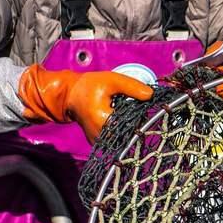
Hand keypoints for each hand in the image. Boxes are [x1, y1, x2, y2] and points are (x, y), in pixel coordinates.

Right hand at [18, 65, 150, 140]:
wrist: (71, 95)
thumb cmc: (90, 86)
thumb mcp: (112, 80)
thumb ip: (132, 87)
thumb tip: (151, 95)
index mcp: (104, 121)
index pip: (133, 125)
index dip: (141, 116)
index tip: (143, 107)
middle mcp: (101, 136)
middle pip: (129, 133)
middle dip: (136, 121)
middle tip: (136, 108)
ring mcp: (99, 142)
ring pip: (123, 137)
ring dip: (129, 126)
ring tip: (127, 113)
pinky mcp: (99, 142)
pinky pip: (116, 138)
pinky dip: (121, 129)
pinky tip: (120, 118)